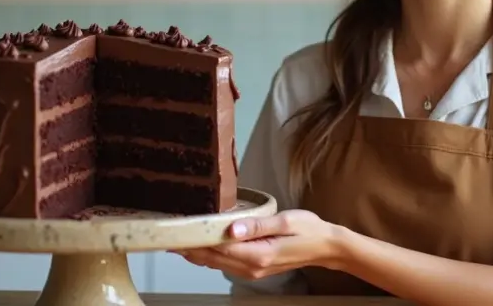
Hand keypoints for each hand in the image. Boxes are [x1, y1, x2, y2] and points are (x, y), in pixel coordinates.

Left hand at [171, 209, 344, 279]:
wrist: (326, 246)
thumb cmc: (308, 229)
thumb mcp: (284, 221)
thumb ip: (255, 225)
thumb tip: (229, 228)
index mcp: (257, 254)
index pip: (217, 248)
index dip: (194, 240)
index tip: (175, 232)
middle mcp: (251, 267)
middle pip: (211, 259)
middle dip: (188, 248)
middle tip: (166, 236)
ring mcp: (252, 270)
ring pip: (216, 264)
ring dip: (196, 253)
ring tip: (176, 241)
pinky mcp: (254, 268)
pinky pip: (225, 264)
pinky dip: (209, 256)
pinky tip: (200, 247)